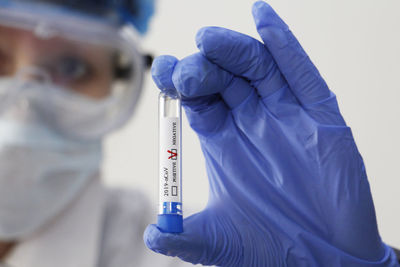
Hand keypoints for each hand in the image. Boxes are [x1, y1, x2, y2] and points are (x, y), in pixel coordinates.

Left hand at [144, 2, 398, 265]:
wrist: (325, 262)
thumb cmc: (272, 249)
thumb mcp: (219, 243)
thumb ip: (184, 238)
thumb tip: (152, 235)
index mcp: (224, 140)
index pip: (197, 99)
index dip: (178, 83)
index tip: (161, 71)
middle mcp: (252, 121)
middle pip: (222, 77)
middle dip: (200, 67)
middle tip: (184, 71)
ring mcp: (286, 115)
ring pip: (257, 68)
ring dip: (232, 49)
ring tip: (207, 41)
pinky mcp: (320, 116)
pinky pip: (301, 74)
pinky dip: (284, 45)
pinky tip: (264, 19)